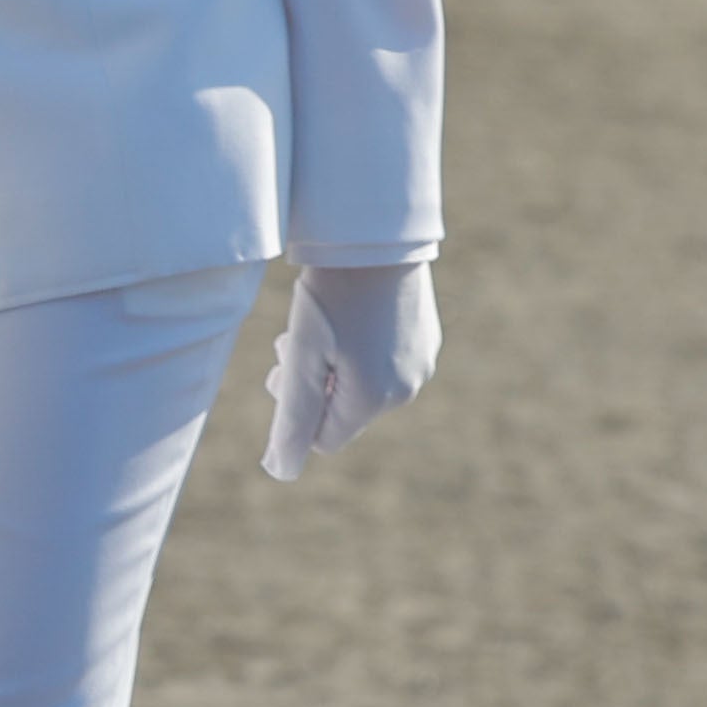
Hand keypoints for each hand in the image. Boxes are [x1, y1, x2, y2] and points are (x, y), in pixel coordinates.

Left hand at [261, 259, 436, 480]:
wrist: (376, 234)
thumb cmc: (331, 291)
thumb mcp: (302, 353)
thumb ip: (292, 415)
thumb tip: (280, 472)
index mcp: (373, 399)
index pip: (322, 438)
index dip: (296, 409)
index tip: (283, 368)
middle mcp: (405, 390)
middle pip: (342, 411)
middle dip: (312, 386)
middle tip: (290, 342)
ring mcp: (421, 365)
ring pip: (363, 386)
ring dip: (334, 366)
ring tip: (317, 324)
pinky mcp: (426, 342)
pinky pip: (384, 364)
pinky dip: (359, 350)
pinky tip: (349, 314)